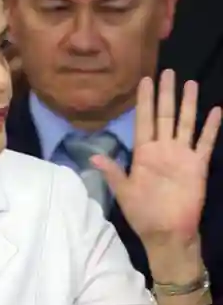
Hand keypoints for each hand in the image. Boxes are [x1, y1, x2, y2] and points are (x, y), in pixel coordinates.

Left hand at [91, 70, 220, 246]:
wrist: (166, 233)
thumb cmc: (143, 213)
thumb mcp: (124, 191)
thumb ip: (113, 171)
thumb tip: (94, 156)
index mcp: (143, 153)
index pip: (143, 120)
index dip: (143, 101)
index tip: (144, 80)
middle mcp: (163, 149)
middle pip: (164, 115)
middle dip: (165, 94)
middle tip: (167, 71)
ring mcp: (182, 155)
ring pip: (185, 123)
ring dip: (187, 104)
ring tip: (190, 83)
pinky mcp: (198, 166)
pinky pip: (205, 142)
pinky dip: (211, 128)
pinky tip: (216, 110)